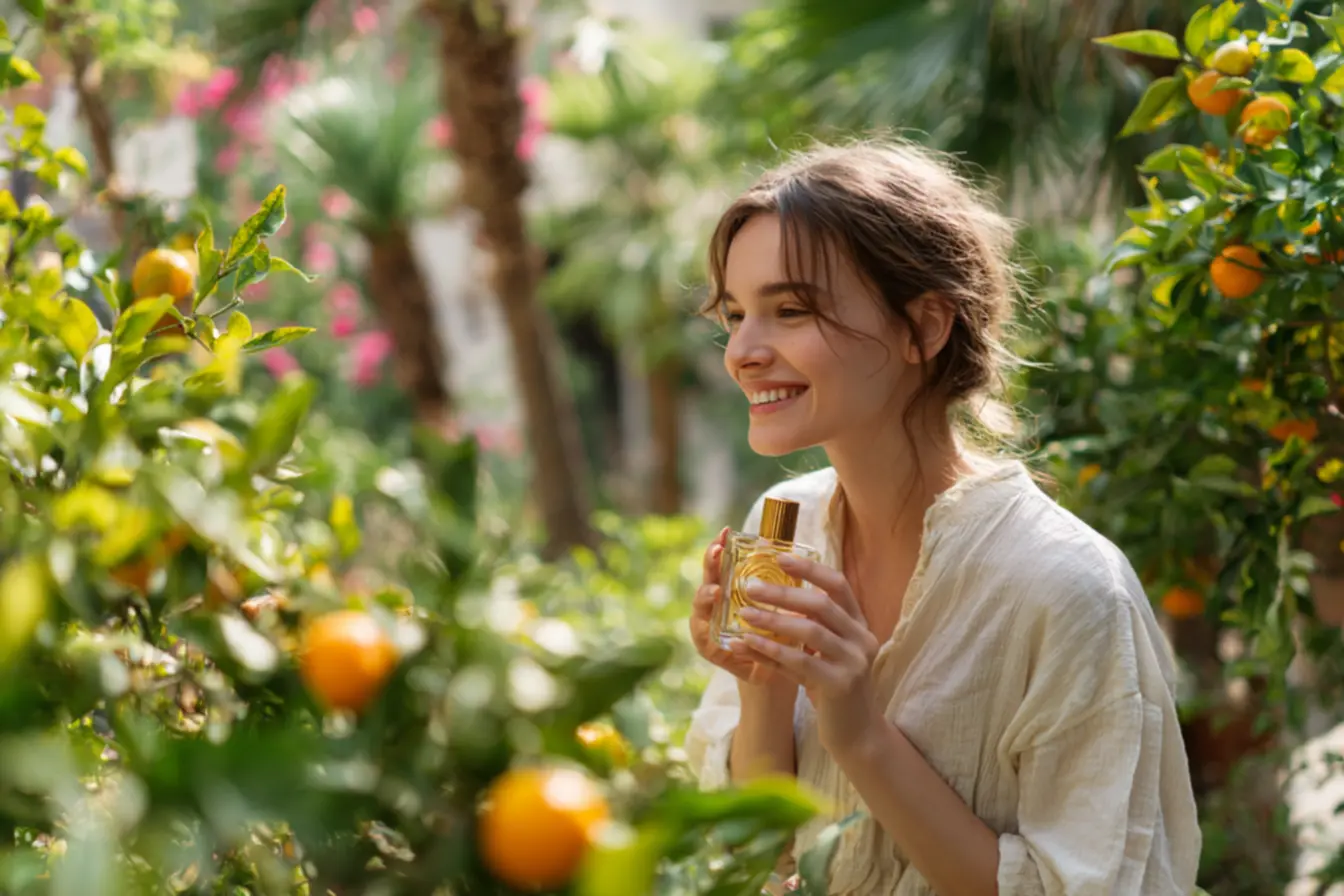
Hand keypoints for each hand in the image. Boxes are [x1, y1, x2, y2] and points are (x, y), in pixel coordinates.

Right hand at [689, 528, 786, 688]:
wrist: (783, 668)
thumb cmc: (780, 629)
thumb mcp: (781, 602)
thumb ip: (777, 581)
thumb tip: (784, 545)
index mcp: (729, 588)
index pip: (722, 562)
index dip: (721, 546)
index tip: (727, 531)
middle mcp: (715, 604)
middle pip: (708, 579)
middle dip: (710, 565)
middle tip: (716, 552)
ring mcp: (709, 625)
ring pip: (701, 608)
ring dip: (706, 597)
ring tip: (715, 591)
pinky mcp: (711, 650)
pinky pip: (705, 640)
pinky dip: (708, 633)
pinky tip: (714, 630)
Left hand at [734, 553, 883, 753]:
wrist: (855, 732)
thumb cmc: (832, 685)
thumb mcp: (826, 650)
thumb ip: (810, 624)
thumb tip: (771, 592)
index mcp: (859, 623)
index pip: (838, 585)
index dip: (809, 569)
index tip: (779, 557)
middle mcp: (862, 639)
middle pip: (821, 604)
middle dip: (783, 593)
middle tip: (750, 585)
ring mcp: (854, 662)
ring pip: (810, 631)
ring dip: (772, 620)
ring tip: (743, 613)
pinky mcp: (840, 686)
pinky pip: (800, 662)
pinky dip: (771, 650)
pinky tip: (747, 644)